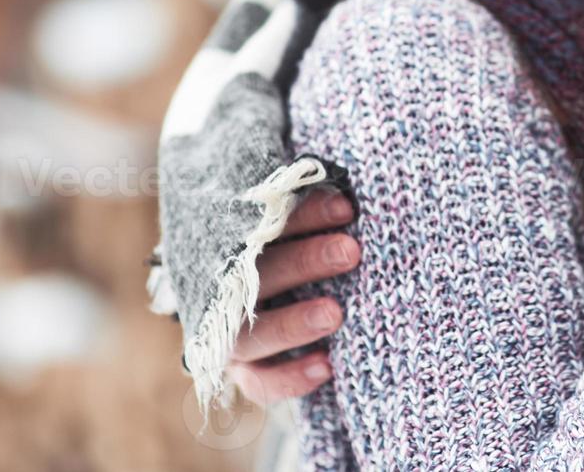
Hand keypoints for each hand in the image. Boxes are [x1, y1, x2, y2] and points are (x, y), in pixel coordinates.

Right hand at [226, 187, 360, 403]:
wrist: (262, 307)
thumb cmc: (298, 251)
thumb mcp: (300, 228)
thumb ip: (318, 212)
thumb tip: (355, 200)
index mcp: (237, 245)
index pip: (266, 224)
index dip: (305, 215)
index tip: (346, 209)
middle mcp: (229, 291)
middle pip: (257, 274)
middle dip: (305, 261)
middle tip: (350, 251)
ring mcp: (233, 334)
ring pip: (251, 333)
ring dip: (292, 323)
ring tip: (335, 313)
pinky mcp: (245, 371)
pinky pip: (259, 382)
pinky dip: (289, 378)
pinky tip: (326, 366)